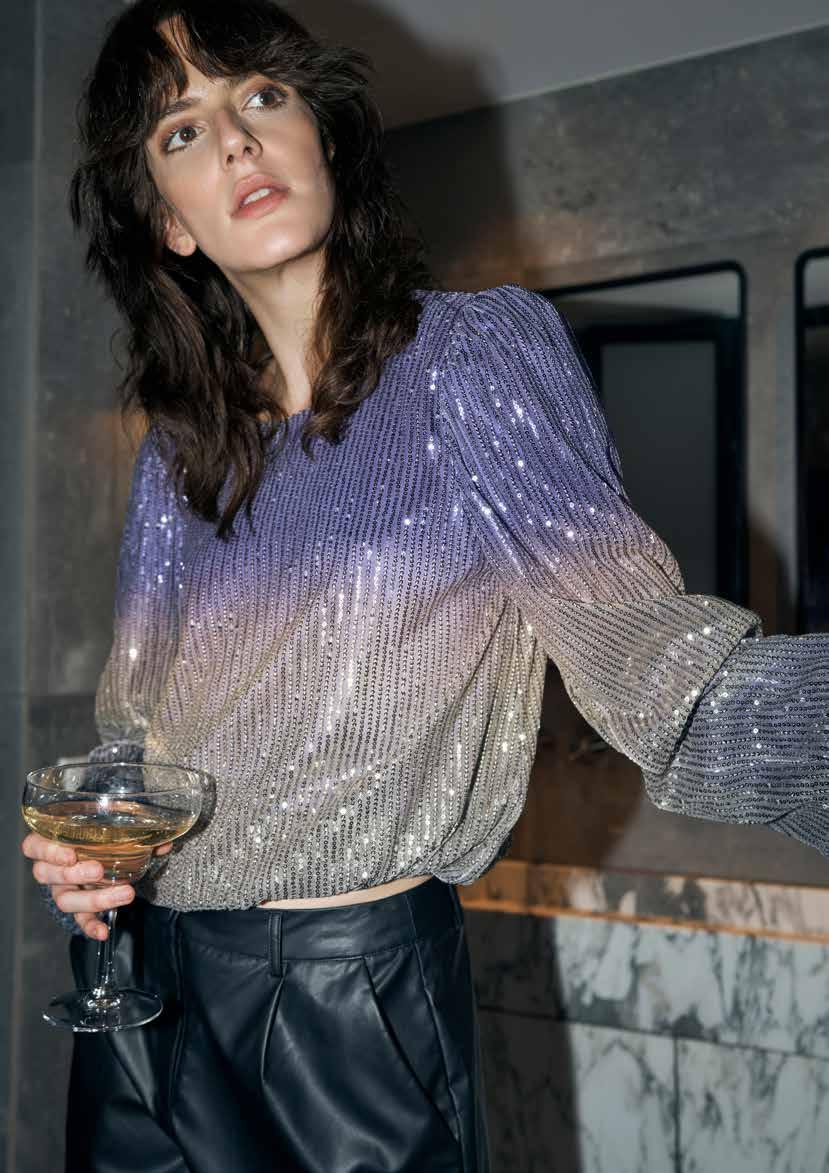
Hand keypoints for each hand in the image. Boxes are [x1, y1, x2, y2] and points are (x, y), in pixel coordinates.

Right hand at [21, 832, 173, 940]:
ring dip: (93, 898)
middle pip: (46, 875)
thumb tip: (164, 843)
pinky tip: (104, 932)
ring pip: (64, 899)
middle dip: (74, 875)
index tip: (71, 854)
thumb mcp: (113, 827)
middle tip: (99, 871)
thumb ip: (134, 831)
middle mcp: (51, 867)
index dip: (48, 851)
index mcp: (54, 840)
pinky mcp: (77, 907)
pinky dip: (91, 926)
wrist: (101, 855)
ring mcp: (62, 889)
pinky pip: (79, 920)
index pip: (33, 845)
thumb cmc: (100, 835)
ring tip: (124, 894)